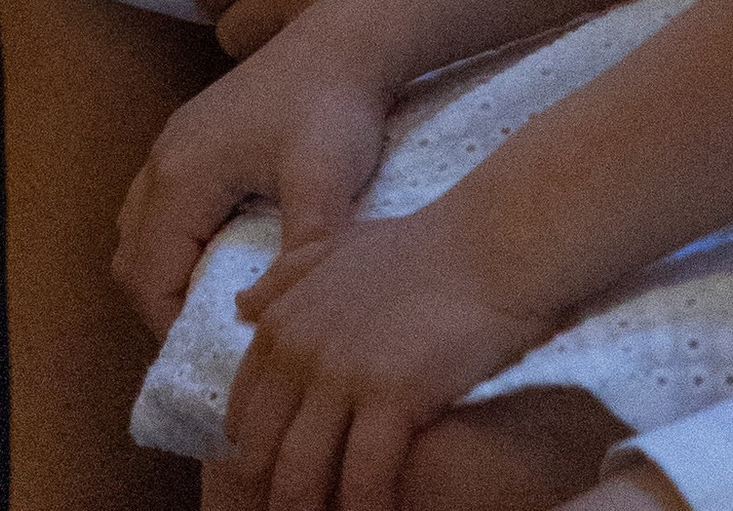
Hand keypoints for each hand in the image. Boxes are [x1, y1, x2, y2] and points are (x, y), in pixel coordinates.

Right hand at [114, 41, 392, 337]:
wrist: (345, 39)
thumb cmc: (334, 113)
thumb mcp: (325, 193)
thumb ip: (294, 262)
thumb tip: (254, 319)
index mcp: (183, 177)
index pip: (147, 276)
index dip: (170, 327)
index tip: (215, 356)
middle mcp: (164, 159)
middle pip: (132, 256)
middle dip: (160, 305)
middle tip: (210, 339)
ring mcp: (174, 140)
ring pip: (140, 226)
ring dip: (164, 271)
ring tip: (215, 303)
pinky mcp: (193, 132)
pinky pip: (159, 201)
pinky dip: (172, 240)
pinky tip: (224, 252)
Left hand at [221, 209, 557, 510]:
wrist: (489, 248)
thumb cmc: (422, 250)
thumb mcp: (337, 250)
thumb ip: (287, 280)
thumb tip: (242, 309)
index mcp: (284, 320)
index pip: (245, 409)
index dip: (253, 453)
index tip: (266, 482)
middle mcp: (300, 348)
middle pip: (263, 449)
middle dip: (272, 491)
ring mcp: (342, 373)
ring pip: (302, 471)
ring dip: (308, 508)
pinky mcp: (391, 396)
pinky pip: (364, 478)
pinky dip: (365, 509)